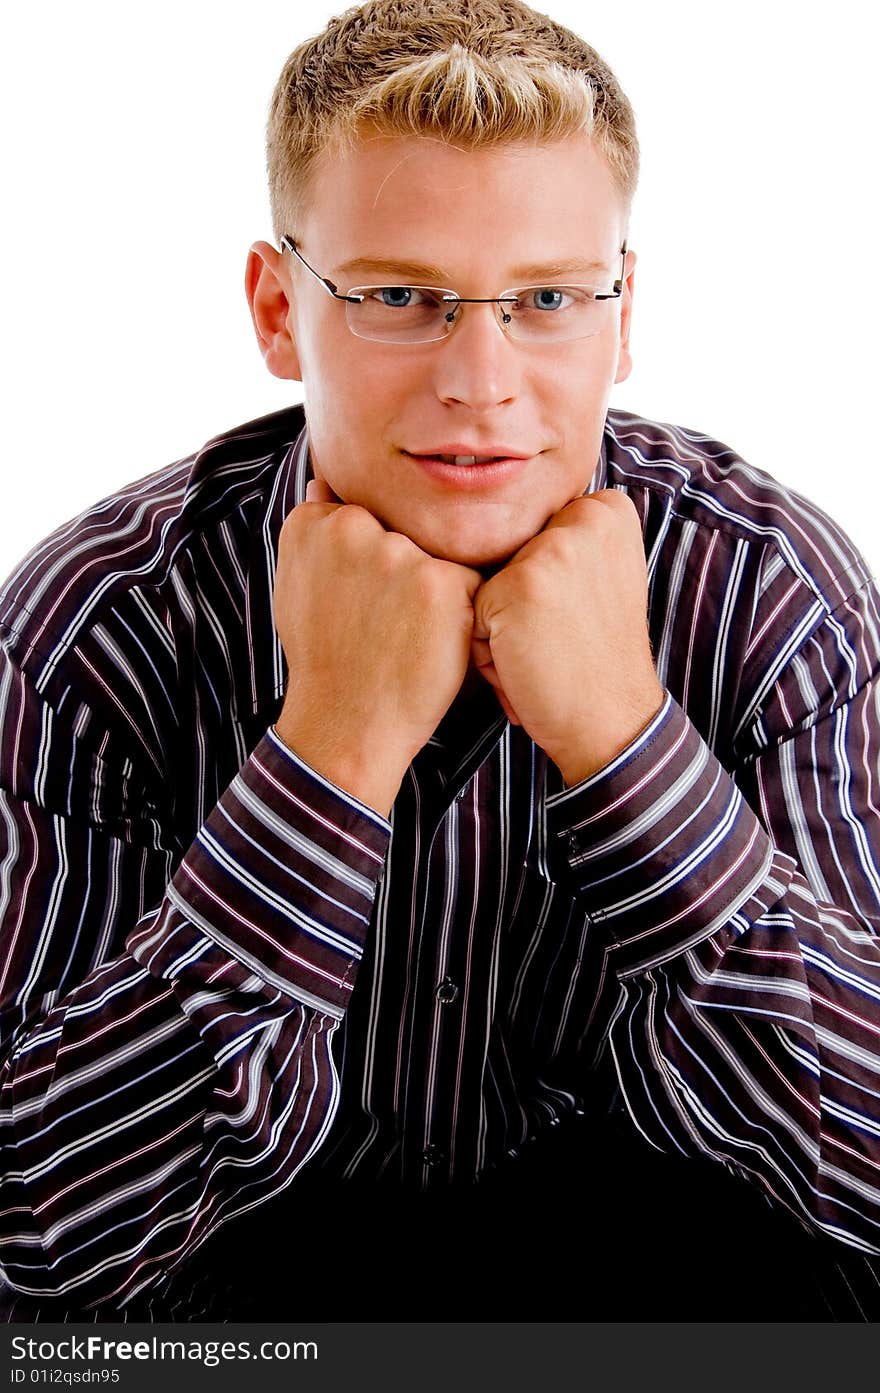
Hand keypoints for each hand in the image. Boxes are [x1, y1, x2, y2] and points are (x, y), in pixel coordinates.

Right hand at [274, 478, 481, 815]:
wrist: (348, 724)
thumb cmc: (325, 661)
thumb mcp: (295, 589)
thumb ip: (313, 533)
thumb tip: (325, 481)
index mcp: (314, 524)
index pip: (369, 514)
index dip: (376, 559)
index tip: (365, 600)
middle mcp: (352, 527)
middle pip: (408, 530)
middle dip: (407, 570)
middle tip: (388, 623)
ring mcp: (398, 552)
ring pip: (441, 551)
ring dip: (436, 589)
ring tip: (409, 635)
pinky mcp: (441, 581)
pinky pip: (471, 579)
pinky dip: (463, 611)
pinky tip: (434, 642)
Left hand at [472, 490, 664, 785]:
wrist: (611, 720)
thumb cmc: (592, 658)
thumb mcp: (598, 578)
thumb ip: (561, 541)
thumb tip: (486, 516)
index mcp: (608, 509)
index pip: (531, 531)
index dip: (541, 580)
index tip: (577, 611)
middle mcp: (584, 516)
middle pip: (504, 553)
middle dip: (515, 601)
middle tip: (558, 637)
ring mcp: (552, 548)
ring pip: (482, 581)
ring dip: (496, 625)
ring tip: (539, 651)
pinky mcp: (519, 584)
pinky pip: (468, 612)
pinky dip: (484, 649)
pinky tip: (524, 665)